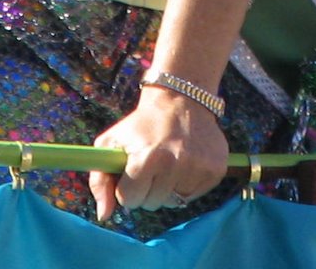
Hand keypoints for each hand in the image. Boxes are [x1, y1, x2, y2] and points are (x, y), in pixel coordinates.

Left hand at [89, 86, 227, 222]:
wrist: (180, 100)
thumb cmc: (141, 126)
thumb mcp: (111, 143)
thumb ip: (99, 181)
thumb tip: (104, 215)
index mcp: (146, 158)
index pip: (129, 199)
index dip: (127, 187)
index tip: (132, 172)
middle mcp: (175, 164)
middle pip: (151, 203)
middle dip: (146, 189)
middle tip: (151, 166)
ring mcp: (198, 168)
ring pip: (172, 202)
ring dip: (167, 188)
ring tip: (168, 163)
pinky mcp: (216, 170)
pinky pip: (192, 196)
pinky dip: (185, 186)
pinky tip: (184, 164)